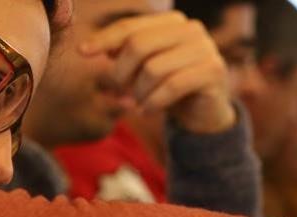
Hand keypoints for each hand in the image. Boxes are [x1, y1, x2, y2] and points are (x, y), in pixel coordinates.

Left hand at [81, 11, 235, 134]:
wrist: (206, 113)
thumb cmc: (171, 86)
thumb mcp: (146, 66)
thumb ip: (125, 52)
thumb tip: (95, 47)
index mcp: (173, 22)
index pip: (131, 26)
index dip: (105, 39)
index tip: (83, 52)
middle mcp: (192, 29)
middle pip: (140, 45)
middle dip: (123, 72)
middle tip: (120, 91)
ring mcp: (205, 49)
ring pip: (154, 68)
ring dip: (139, 92)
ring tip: (138, 104)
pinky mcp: (213, 71)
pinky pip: (172, 86)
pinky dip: (154, 102)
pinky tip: (147, 110)